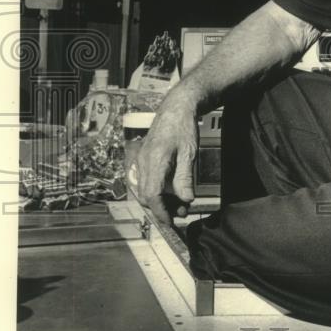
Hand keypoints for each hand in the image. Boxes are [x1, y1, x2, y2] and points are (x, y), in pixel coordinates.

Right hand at [133, 90, 197, 226]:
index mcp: (155, 160)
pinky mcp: (143, 159)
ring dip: (159, 201)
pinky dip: (156, 191)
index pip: (152, 195)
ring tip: (179, 204)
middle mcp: (143, 162)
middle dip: (162, 208)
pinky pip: (145, 181)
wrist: (175, 108)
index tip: (171, 222)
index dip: (161, 211)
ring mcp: (141, 160)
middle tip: (182, 212)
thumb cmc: (184, 127)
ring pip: (144, 190)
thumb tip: (186, 200)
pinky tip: (171, 192)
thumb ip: (185, 178)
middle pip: (146, 196)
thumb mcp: (189, 154)